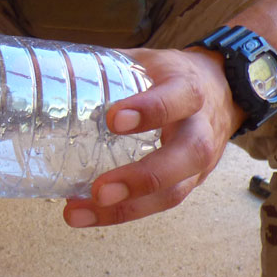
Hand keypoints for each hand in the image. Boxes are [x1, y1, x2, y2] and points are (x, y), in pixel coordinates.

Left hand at [63, 47, 245, 227]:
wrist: (223, 91)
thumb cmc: (171, 75)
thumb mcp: (146, 61)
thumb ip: (108, 67)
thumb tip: (53, 71)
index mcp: (189, 89)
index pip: (178, 98)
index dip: (150, 110)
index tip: (112, 119)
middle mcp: (200, 128)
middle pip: (185, 157)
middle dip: (141, 178)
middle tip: (98, 190)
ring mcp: (199, 162)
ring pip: (173, 192)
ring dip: (126, 209)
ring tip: (78, 213)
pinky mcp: (190, 183)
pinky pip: (161, 203)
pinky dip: (125, 212)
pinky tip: (88, 214)